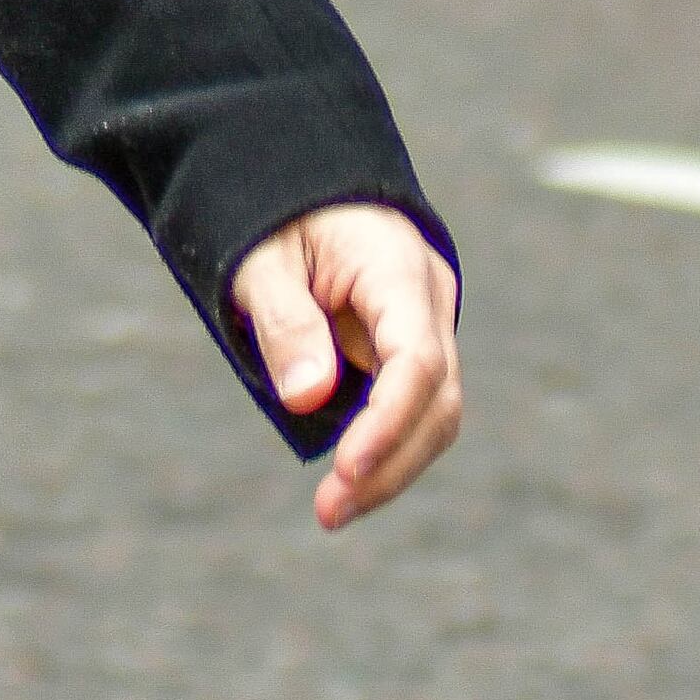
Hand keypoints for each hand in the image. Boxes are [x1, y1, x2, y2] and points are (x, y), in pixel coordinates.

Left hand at [232, 202, 462, 530]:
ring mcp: (426, 326)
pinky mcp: (408, 350)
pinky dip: (384, 445)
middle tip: (329, 512)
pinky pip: (411, 407)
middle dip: (390, 463)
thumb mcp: (261, 257)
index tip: (347, 468)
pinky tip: (346, 480)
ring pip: (433, 412)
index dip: (388, 422)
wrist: (303, 187)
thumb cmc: (278, 215)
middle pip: (438, 399)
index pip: (416, 359)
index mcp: (397, 267)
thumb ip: (285, 322)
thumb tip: (308, 399)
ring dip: (390, 467)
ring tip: (332, 510)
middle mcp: (428, 301)